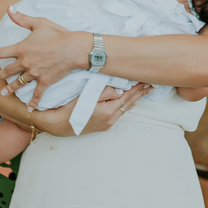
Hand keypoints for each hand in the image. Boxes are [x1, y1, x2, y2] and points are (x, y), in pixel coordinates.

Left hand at [0, 9, 89, 109]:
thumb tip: (9, 9)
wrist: (75, 48)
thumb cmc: (58, 33)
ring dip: (10, 89)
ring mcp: (35, 73)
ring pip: (18, 84)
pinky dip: (33, 103)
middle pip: (6, 72)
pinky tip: (29, 109)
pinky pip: (37, 94)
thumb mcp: (39, 23)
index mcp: (21, 48)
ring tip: (4, 93)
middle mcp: (25, 62)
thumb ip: (21, 18)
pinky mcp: (45, 81)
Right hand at [31, 82, 150, 135]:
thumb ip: (105, 92)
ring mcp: (106, 124)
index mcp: (108, 111)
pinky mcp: (102, 126)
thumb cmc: (68, 108)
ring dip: (133, 100)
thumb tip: (120, 89)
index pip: (127, 97)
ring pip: (124, 109)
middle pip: (128, 103)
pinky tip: (130, 105)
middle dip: (139, 94)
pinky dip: (125, 107)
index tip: (146, 81)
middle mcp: (110, 120)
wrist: (56, 125)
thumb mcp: (86, 97)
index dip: (137, 88)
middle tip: (151, 85)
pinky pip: (117, 114)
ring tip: (143, 93)